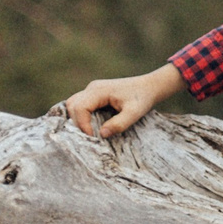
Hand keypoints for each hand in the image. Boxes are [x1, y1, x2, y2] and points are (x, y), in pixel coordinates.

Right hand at [61, 65, 184, 137]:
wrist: (150, 86)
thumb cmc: (143, 98)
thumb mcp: (135, 113)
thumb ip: (119, 124)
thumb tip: (102, 134)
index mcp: (99, 90)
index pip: (80, 107)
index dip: (83, 124)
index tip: (93, 137)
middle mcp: (92, 88)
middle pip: (72, 105)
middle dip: (77, 122)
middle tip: (90, 136)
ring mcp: (92, 90)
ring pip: (73, 104)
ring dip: (77, 119)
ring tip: (89, 132)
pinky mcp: (95, 94)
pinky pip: (81, 104)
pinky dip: (82, 115)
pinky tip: (92, 125)